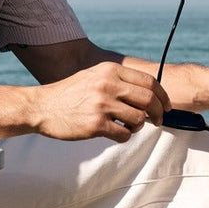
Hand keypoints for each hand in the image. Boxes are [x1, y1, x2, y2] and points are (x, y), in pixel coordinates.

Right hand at [34, 62, 168, 142]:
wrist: (42, 106)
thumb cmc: (70, 93)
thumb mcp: (95, 76)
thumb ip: (119, 80)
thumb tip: (149, 93)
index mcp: (110, 70)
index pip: (149, 81)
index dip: (162, 96)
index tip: (166, 106)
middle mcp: (108, 84)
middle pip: (149, 99)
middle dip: (158, 113)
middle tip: (158, 121)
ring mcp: (102, 104)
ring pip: (139, 119)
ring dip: (138, 126)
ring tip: (127, 126)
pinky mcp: (96, 124)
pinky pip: (124, 134)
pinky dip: (124, 137)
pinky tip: (115, 133)